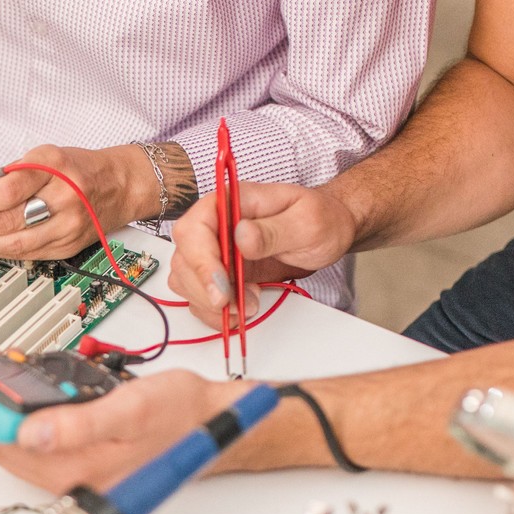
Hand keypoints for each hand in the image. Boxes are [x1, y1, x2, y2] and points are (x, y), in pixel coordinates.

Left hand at [0, 143, 157, 261]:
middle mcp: (65, 198)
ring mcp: (68, 226)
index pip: (9, 189)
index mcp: (55, 167)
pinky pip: (26, 254)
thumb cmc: (77, 168)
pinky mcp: (68, 247)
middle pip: (9, 219)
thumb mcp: (37, 159)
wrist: (120, 186)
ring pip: (16, 244)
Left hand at [0, 370, 246, 493]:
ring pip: (19, 441)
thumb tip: (28, 434)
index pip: (2, 445)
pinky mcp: (83, 459)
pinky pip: (40, 438)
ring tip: (0, 371)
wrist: (215, 422)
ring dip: (4, 408)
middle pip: (4, 445)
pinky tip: (33, 389)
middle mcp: (71, 478)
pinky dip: (27, 414)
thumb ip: (78, 424)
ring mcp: (76, 470)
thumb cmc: (181, 415)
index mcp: (75, 470)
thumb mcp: (131, 408)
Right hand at [169, 182, 359, 324]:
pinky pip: (200, 294)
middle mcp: (216, 224)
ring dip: (209, 303)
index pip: (195, 229)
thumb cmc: (321, 219)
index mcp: (231, 202)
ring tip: (249, 304)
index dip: (201, 261)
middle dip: (205, 289)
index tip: (223, 287)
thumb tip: (241, 236)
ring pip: (186, 280)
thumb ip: (274, 230)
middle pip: (185, 258)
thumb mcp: (308, 222)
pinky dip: (215, 311)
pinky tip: (241, 310)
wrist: (329, 231)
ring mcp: (215, 249)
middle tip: (236, 306)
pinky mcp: (221, 271)